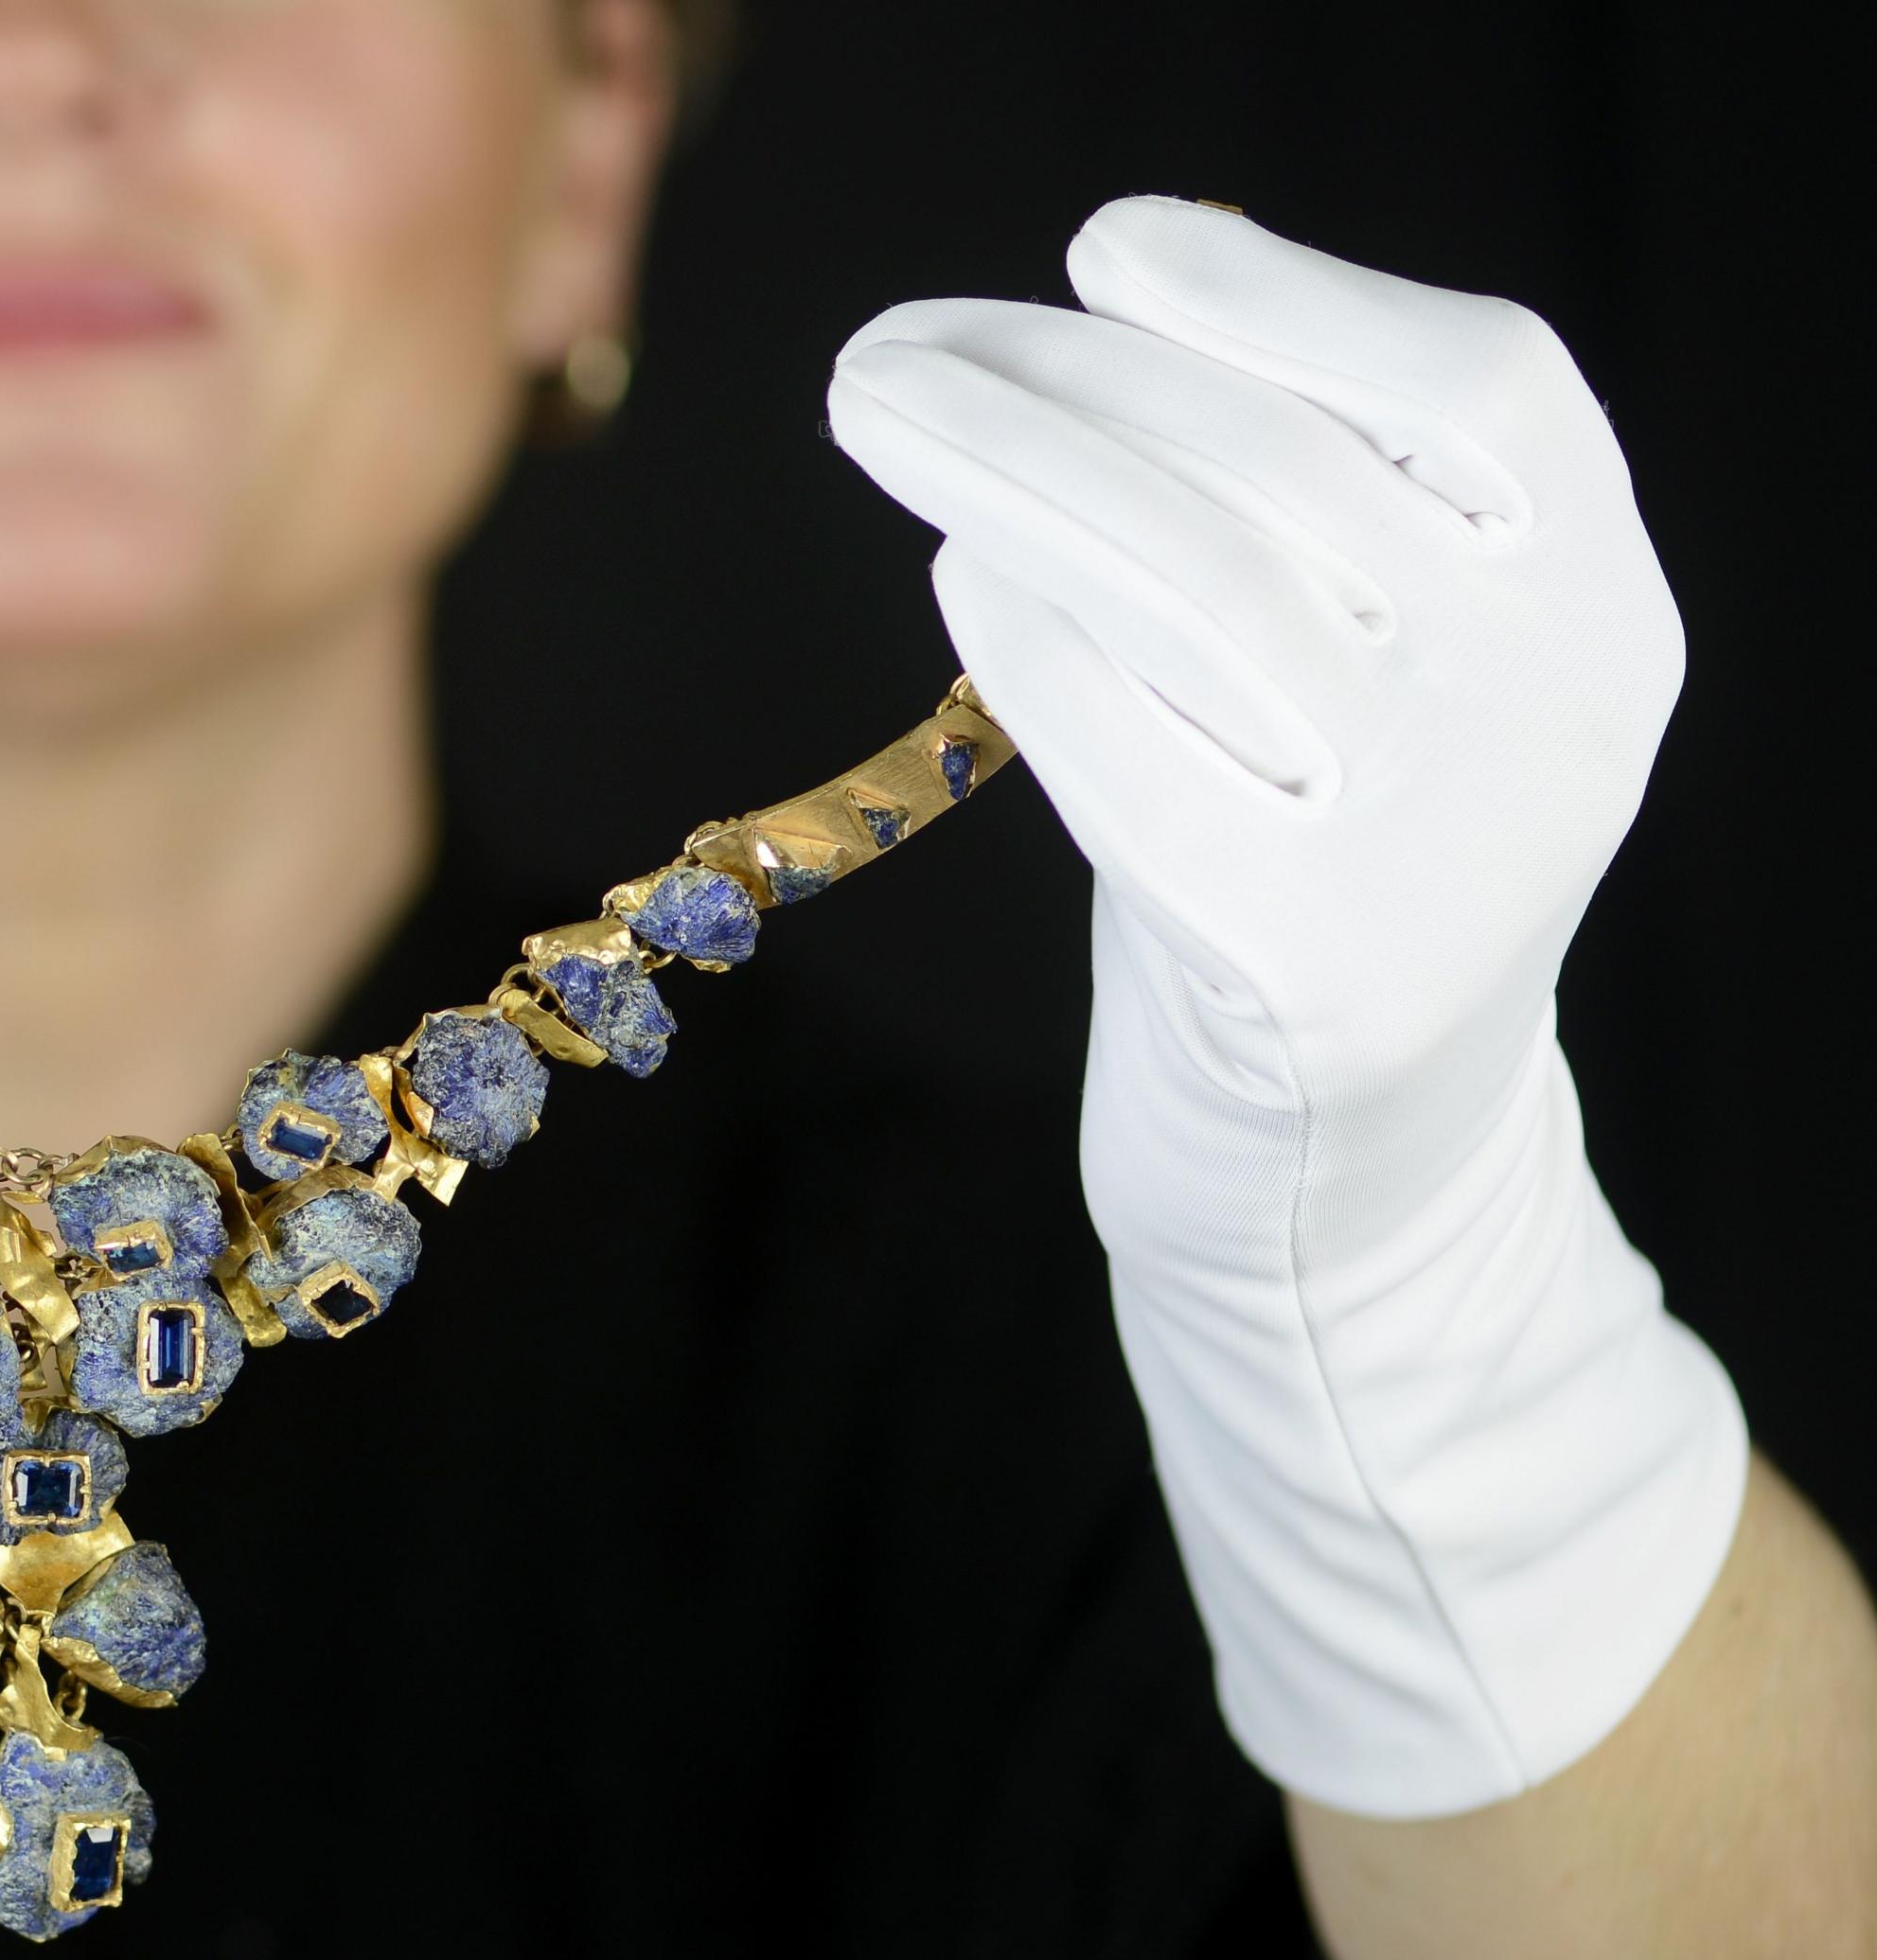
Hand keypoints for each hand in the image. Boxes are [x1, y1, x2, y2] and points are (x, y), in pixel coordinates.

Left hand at [825, 198, 1746, 1814]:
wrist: (1343, 1190)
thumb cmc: (1307, 874)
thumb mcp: (1365, 681)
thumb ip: (1293, 520)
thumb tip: (1096, 320)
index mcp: (1597, 611)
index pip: (1481, 384)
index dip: (1288, 295)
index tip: (1110, 248)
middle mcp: (1555, 715)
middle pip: (1285, 475)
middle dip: (1062, 384)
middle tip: (886, 352)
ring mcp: (1445, 848)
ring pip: (1204, 587)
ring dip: (1012, 475)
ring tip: (883, 418)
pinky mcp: (1314, 973)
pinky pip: (1139, 756)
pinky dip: (1034, 643)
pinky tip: (961, 577)